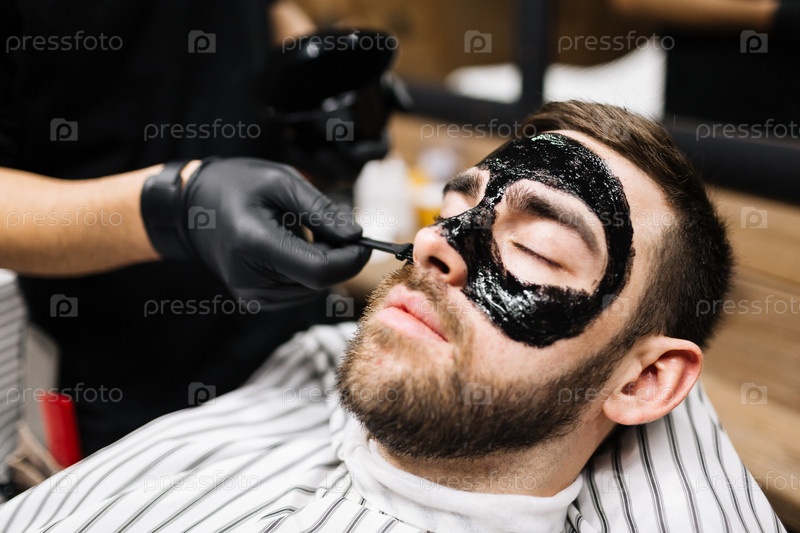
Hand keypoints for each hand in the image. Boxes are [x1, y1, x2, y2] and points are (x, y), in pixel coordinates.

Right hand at [141, 158, 370, 308]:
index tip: (365, 241)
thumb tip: (357, 237)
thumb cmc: (237, 186)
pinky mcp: (255, 301)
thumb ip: (322, 211)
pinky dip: (307, 271)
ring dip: (322, 263)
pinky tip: (290, 248)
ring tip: (300, 232)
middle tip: (328, 226)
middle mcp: (251, 280)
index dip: (350, 259)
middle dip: (337, 257)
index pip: (320, 270)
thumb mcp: (281, 182)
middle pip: (319, 281)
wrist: (192, 208)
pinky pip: (300, 292)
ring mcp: (251, 296)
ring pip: (313, 289)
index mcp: (255, 244)